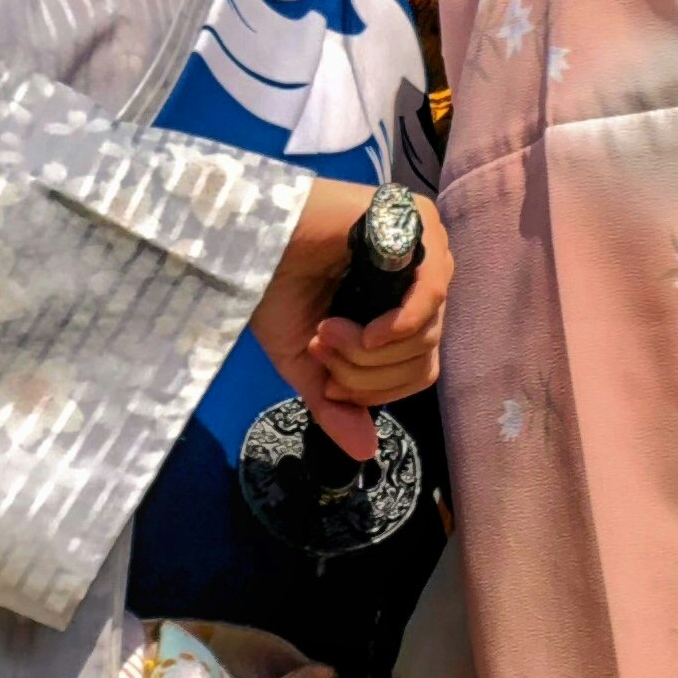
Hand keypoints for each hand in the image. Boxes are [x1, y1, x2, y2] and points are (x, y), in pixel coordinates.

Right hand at [255, 180, 449, 458]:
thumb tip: (366, 453)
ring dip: (368, 350)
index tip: (328, 379)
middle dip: (365, 372)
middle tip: (322, 347)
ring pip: (425, 333)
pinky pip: (431, 294)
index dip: (373, 389)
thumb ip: (338, 405)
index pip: (418, 372)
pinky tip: (367, 331)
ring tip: (326, 330)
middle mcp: (420, 283)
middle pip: (422, 357)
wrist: (246, 241)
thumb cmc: (274, 290)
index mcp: (399, 312)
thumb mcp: (306, 364)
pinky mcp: (419, 224)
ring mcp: (425, 252)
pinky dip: (399, 325)